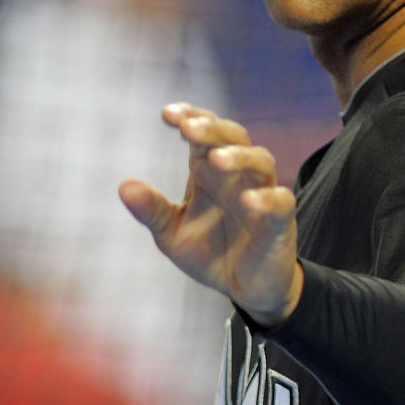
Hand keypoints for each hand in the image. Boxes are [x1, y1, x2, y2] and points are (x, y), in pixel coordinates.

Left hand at [118, 103, 302, 326]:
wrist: (245, 289)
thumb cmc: (210, 253)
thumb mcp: (172, 235)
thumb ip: (152, 211)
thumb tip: (124, 186)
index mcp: (207, 172)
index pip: (204, 131)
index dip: (190, 117)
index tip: (167, 115)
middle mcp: (236, 176)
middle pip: (234, 136)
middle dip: (212, 129)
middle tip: (189, 129)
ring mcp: (261, 195)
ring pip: (260, 160)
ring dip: (239, 156)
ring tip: (217, 160)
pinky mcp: (280, 221)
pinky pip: (281, 201)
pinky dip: (267, 198)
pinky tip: (248, 202)